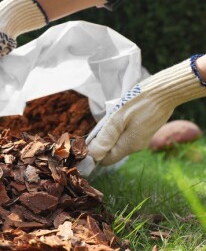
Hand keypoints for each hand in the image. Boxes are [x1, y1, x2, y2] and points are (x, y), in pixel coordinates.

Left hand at [87, 57, 205, 165]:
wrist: (165, 90)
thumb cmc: (139, 102)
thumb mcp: (118, 119)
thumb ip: (105, 138)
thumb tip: (93, 156)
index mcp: (128, 146)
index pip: (105, 160)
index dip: (93, 154)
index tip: (85, 142)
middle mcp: (135, 146)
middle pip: (111, 152)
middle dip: (100, 143)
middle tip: (97, 127)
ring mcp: (140, 139)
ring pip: (117, 142)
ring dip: (109, 135)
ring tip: (107, 120)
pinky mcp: (143, 131)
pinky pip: (125, 135)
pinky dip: (118, 129)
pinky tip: (117, 117)